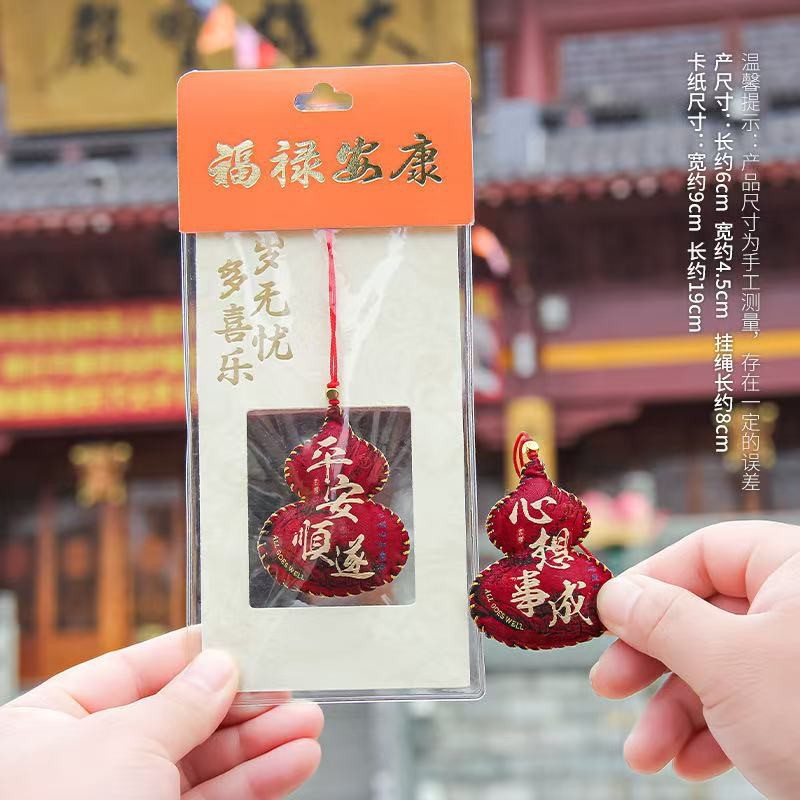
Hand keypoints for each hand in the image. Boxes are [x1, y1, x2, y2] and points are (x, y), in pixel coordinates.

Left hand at [0, 629, 322, 798]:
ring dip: (260, 744)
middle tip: (288, 686)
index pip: (131, 670)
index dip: (190, 654)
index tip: (241, 639)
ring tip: (306, 724)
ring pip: (203, 764)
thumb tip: (221, 665)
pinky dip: (255, 783)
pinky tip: (293, 761)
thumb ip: (182, 701)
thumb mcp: (122, 744)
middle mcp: (85, 765)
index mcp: (48, 726)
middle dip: (241, 703)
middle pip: (178, 717)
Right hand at [590, 521, 799, 797]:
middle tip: (608, 689)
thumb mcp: (726, 664)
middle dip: (653, 663)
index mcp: (795, 571)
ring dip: (673, 714)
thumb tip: (613, 593)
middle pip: (704, 616)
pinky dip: (712, 736)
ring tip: (644, 756)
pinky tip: (687, 765)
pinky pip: (749, 707)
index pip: (705, 552)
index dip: (650, 585)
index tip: (607, 620)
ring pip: (721, 669)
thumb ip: (661, 619)